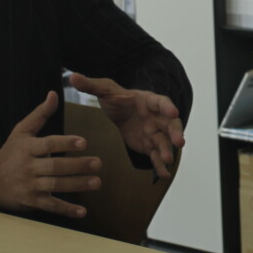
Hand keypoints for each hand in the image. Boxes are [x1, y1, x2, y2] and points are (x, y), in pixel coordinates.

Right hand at [0, 91, 99, 217]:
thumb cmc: (10, 153)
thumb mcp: (21, 131)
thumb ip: (40, 114)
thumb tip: (53, 94)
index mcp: (28, 148)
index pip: (48, 145)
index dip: (65, 143)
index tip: (83, 142)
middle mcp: (29, 167)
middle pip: (55, 167)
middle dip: (77, 166)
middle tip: (97, 163)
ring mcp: (30, 186)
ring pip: (55, 186)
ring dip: (77, 185)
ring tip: (96, 182)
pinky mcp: (32, 201)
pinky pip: (50, 206)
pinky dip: (66, 210)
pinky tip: (82, 211)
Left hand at [67, 72, 184, 179]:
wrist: (120, 113)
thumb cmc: (117, 99)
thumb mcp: (103, 90)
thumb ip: (90, 84)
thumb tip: (72, 76)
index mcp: (149, 100)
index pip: (161, 102)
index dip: (167, 107)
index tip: (173, 112)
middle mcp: (157, 117)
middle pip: (170, 124)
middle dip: (175, 132)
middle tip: (179, 141)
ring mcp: (155, 132)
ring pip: (164, 142)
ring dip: (168, 151)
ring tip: (168, 160)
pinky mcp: (150, 146)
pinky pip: (157, 156)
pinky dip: (161, 165)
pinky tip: (164, 175)